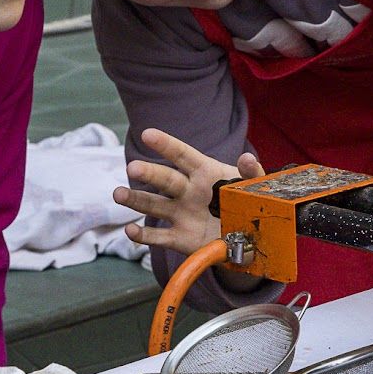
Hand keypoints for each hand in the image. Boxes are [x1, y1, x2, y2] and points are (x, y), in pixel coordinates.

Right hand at [113, 127, 264, 256]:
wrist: (249, 239)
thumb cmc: (247, 203)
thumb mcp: (254, 188)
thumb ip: (252, 174)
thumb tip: (247, 157)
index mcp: (205, 173)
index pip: (183, 155)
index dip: (166, 145)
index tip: (147, 134)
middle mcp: (188, 191)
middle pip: (165, 179)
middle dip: (149, 173)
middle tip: (133, 168)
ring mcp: (181, 214)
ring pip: (154, 205)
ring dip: (135, 199)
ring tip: (118, 194)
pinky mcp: (179, 239)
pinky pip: (158, 237)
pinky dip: (142, 236)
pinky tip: (130, 231)